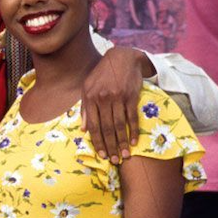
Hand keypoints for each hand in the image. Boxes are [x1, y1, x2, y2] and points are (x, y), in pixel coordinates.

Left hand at [81, 47, 149, 163]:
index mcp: (90, 98)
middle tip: (114, 160)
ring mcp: (117, 97)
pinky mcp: (131, 95)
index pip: (93, 125)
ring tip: (124, 155)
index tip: (101, 154)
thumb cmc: (102, 74)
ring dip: (122, 142)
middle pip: (106, 128)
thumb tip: (83, 129)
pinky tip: (134, 141)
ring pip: (119, 125)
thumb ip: (85, 108)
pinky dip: (133, 131)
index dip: (97, 142)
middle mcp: (103, 98)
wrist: (122, 57)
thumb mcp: (87, 87)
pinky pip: (132, 117)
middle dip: (110, 146)